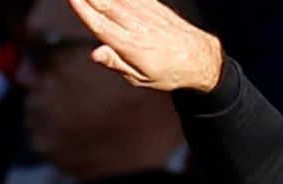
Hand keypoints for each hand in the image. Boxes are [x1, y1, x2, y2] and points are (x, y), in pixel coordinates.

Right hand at [66, 0, 226, 91]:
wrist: (198, 58)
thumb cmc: (167, 72)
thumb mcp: (140, 78)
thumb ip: (116, 62)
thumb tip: (95, 53)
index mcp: (131, 47)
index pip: (101, 26)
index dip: (84, 12)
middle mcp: (138, 27)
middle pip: (107, 7)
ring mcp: (147, 15)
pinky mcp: (154, 7)